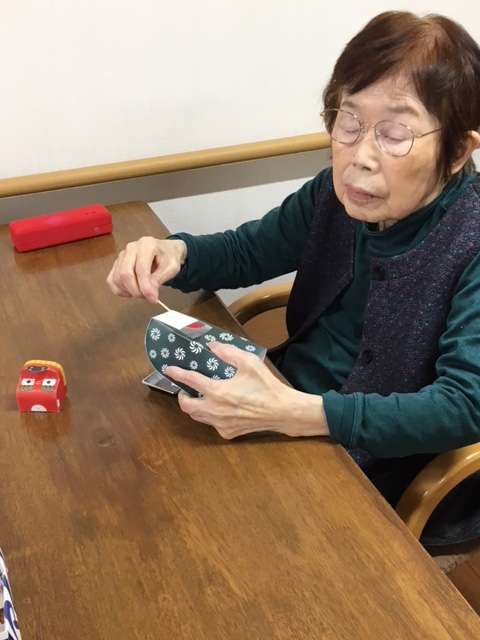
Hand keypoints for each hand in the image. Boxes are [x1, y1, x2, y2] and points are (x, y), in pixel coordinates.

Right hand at [106, 236, 186, 302]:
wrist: (165, 251)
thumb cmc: (168, 257)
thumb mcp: (171, 267)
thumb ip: (160, 279)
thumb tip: (149, 294)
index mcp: (146, 245)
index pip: (141, 269)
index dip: (146, 287)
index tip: (153, 299)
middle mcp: (131, 248)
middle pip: (125, 273)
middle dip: (135, 290)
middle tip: (147, 297)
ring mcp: (122, 255)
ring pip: (117, 278)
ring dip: (129, 291)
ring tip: (142, 293)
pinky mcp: (117, 264)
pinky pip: (112, 280)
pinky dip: (120, 290)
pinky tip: (131, 292)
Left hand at [165, 342, 329, 438]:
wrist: (281, 411)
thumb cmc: (266, 386)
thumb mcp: (249, 362)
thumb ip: (227, 352)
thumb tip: (211, 346)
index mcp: (218, 391)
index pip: (190, 381)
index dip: (177, 373)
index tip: (169, 369)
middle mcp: (215, 410)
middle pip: (186, 406)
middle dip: (182, 397)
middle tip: (185, 389)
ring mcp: (220, 424)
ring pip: (197, 417)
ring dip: (194, 406)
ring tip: (200, 397)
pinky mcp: (227, 432)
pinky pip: (212, 424)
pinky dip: (211, 416)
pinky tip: (221, 408)